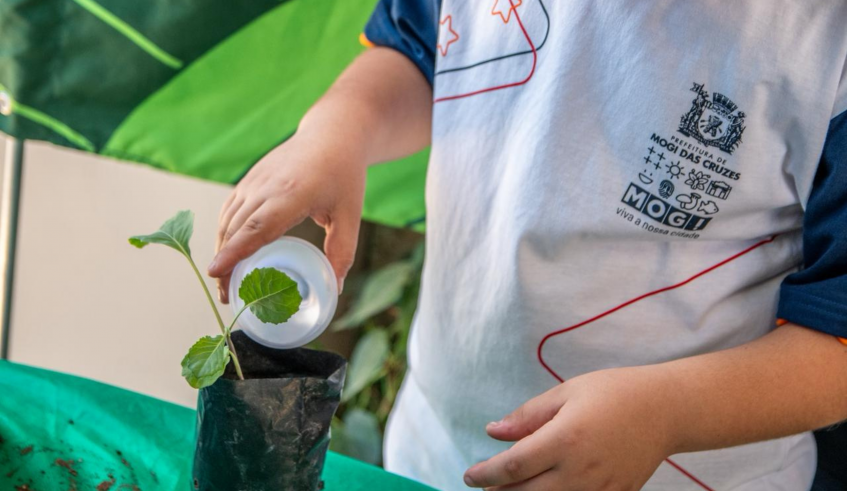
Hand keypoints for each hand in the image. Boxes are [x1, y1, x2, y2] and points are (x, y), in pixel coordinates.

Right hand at [208, 131, 366, 301]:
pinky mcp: (249, 180)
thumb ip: (342, 252)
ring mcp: (254, 181)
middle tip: (227, 297)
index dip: (235, 251)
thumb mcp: (350, 216)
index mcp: (292, 194)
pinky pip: (230, 210)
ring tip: (225, 282)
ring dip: (222, 251)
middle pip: (236, 229)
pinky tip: (228, 253)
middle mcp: (266, 187)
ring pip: (228, 220)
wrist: (331, 135)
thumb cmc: (343, 176)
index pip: (257, 227)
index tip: (216, 272)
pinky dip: (224, 233)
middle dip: (225, 264)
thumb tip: (334, 289)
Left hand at [464, 367, 676, 490]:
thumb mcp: (566, 393)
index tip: (470, 475)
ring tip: (510, 490)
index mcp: (565, 438)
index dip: (486, 474)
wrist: (666, 409)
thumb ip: (527, 416)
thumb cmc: (614, 392)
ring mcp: (599, 488)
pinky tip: (544, 490)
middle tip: (485, 486)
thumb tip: (493, 432)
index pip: (513, 466)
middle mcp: (581, 470)